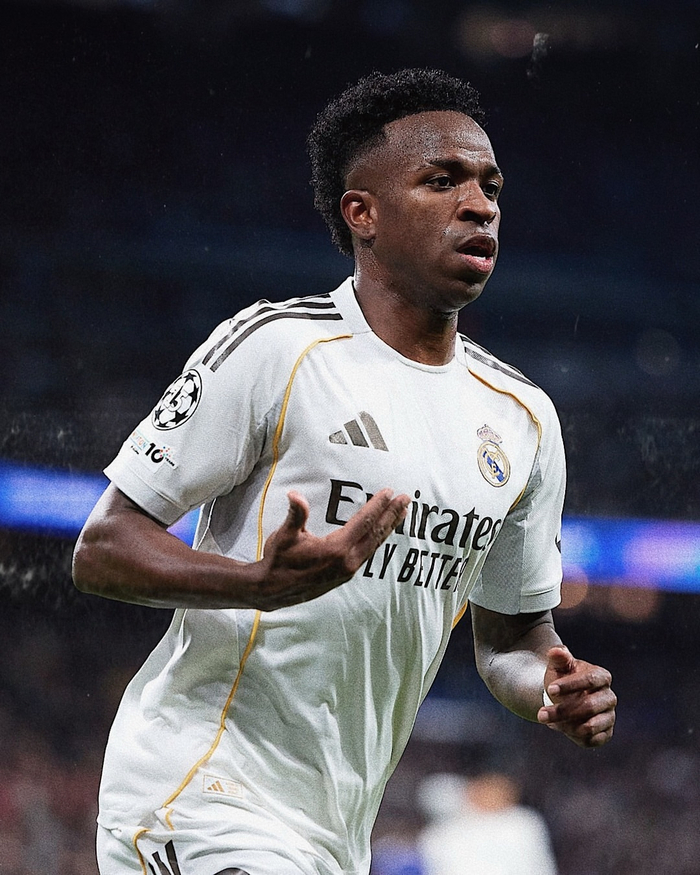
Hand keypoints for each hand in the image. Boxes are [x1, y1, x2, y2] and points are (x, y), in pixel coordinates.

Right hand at [252, 488, 408, 609]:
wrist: (272, 590)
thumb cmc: (278, 560)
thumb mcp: (285, 535)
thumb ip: (296, 514)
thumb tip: (295, 495)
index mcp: (336, 549)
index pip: (363, 523)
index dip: (377, 506)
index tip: (389, 491)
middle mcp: (347, 562)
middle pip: (375, 533)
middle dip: (391, 515)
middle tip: (406, 498)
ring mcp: (348, 570)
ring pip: (374, 545)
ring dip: (388, 527)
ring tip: (402, 513)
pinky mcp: (345, 575)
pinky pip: (368, 553)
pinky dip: (378, 540)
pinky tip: (382, 533)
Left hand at [537, 646, 615, 747]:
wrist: (565, 698)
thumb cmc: (562, 678)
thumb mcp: (558, 666)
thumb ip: (558, 657)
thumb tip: (555, 650)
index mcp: (602, 676)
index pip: (590, 680)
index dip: (570, 685)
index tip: (550, 689)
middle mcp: (609, 697)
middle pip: (590, 706)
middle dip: (563, 711)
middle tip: (540, 715)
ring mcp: (609, 716)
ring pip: (590, 726)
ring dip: (565, 726)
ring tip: (548, 721)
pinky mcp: (606, 733)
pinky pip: (591, 740)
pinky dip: (573, 736)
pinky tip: (560, 727)